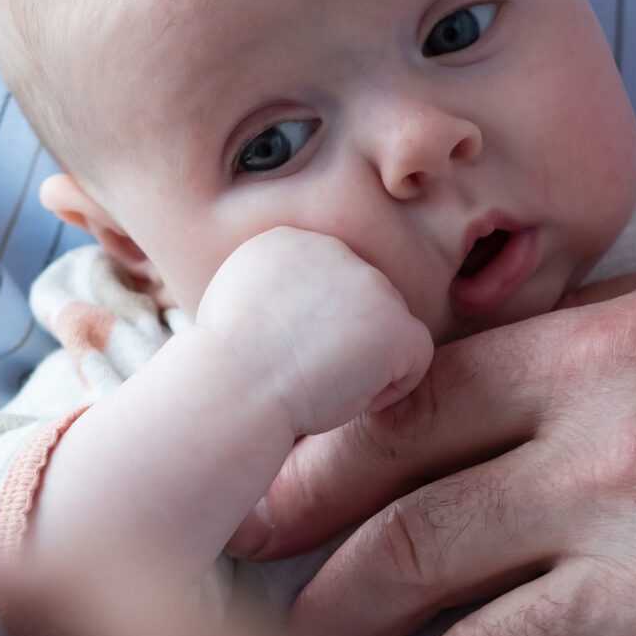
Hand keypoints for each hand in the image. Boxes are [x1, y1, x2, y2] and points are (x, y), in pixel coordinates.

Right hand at [197, 226, 432, 438]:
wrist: (233, 388)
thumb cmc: (222, 368)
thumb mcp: (232, 304)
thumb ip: (273, 291)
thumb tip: (294, 313)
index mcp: (289, 241)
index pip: (325, 286)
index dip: (307, 330)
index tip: (274, 353)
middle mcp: (335, 249)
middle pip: (359, 306)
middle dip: (338, 343)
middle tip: (295, 371)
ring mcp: (371, 284)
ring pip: (386, 333)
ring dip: (360, 365)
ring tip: (314, 381)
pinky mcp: (398, 324)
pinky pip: (413, 362)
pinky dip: (385, 390)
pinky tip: (342, 394)